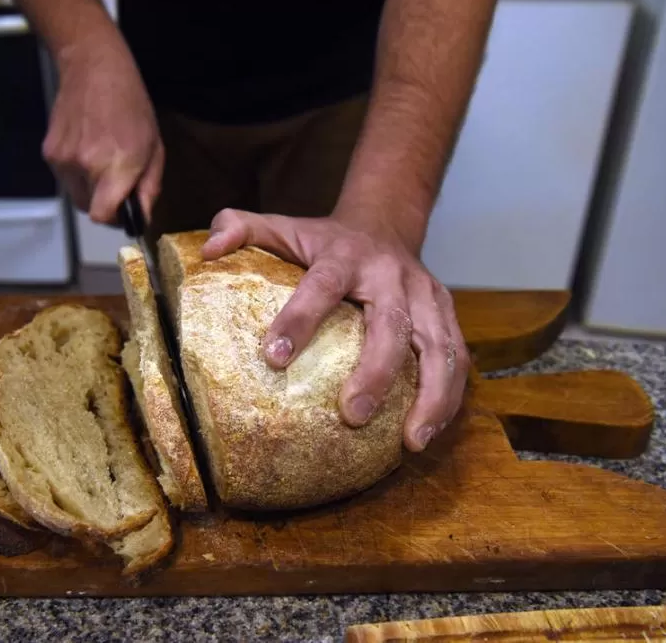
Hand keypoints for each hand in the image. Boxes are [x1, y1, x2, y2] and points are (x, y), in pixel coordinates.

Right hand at [42, 39, 162, 224]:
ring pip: (75, 194)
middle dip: (104, 203)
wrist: (93, 70)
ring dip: (89, 188)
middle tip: (115, 183)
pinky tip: (86, 148)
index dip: (113, 219)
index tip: (123, 211)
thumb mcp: (155, 148)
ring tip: (100, 160)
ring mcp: (63, 159)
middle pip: (88, 209)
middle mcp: (86, 166)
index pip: (101, 215)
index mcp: (117, 166)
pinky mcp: (49, 152)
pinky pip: (64, 178)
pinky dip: (75, 173)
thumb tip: (142, 219)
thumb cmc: (132, 107)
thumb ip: (149, 187)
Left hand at [200, 209, 469, 452]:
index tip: (273, 359)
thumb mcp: (280, 226)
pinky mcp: (447, 314)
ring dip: (431, 396)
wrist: (384, 223)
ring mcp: (427, 294)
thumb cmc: (321, 239)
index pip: (321, 286)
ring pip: (439, 346)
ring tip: (411, 442)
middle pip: (391, 324)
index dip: (298, 320)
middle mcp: (391, 275)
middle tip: (354, 416)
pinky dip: (449, 396)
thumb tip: (208, 250)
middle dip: (377, 372)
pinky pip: (457, 357)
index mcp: (345, 256)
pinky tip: (428, 432)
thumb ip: (240, 228)